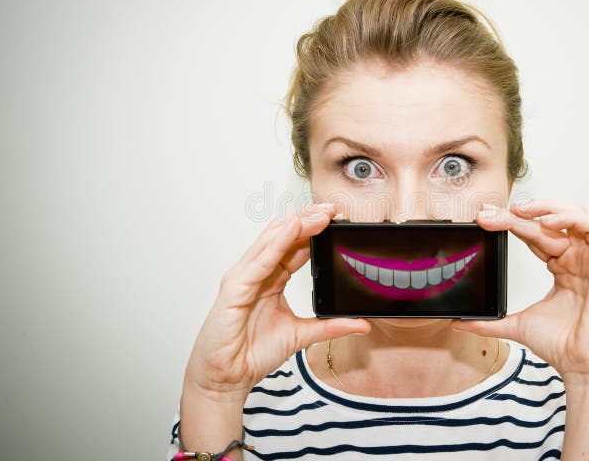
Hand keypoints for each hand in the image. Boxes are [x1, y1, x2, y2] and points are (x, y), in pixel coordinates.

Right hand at [183, 203, 370, 400]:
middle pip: (283, 235)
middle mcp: (256, 273)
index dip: (314, 230)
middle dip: (308, 219)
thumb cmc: (252, 353)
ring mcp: (243, 278)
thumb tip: (361, 324)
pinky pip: (258, 261)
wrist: (227, 378)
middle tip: (333, 209)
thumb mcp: (301, 335)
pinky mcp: (234, 289)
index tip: (337, 220)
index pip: (294, 246)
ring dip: (297, 224)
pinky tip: (292, 229)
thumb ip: (330, 326)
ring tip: (319, 213)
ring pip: (271, 240)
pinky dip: (276, 242)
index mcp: (270, 279)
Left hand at [451, 198, 588, 386]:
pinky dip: (573, 218)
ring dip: (546, 207)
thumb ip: (488, 322)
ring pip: (575, 215)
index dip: (511, 223)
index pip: (535, 234)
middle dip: (518, 214)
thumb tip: (459, 323)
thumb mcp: (516, 325)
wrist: (583, 367)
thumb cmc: (562, 346)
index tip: (484, 219)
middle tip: (491, 213)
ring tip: (520, 210)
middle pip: (549, 223)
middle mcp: (578, 259)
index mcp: (562, 267)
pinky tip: (548, 222)